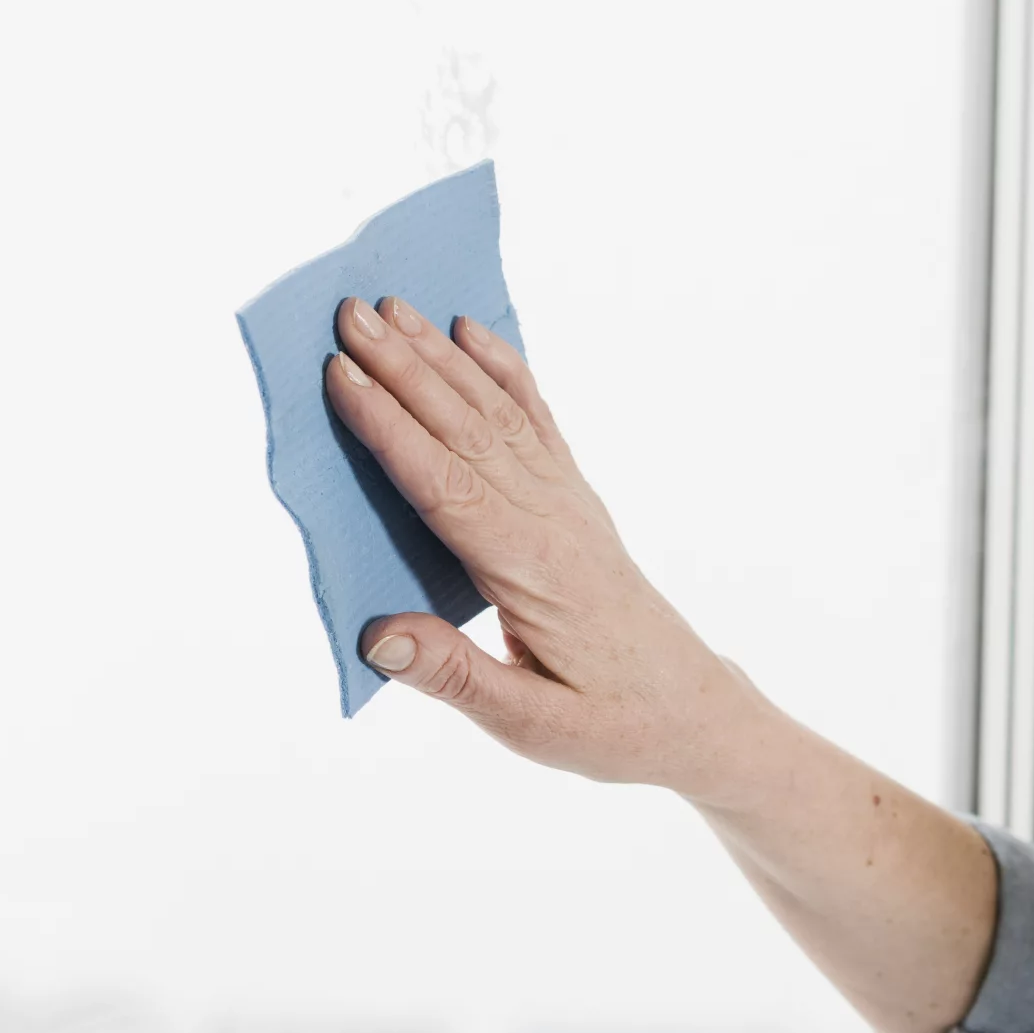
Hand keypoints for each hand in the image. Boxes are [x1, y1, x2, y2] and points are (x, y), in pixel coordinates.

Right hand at [323, 295, 753, 795]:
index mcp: (532, 573)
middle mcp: (552, 522)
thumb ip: (454, 677)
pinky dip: (505, 372)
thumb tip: (377, 635)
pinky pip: (537, 423)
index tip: (341, 376)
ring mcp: (568, 504)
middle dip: (404, 369)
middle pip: (467, 431)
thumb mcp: (530, 724)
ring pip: (497, 416)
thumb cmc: (610, 724)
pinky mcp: (575, 502)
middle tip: (346, 313)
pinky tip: (475, 335)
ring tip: (392, 308)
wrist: (692, 710)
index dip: (391, 429)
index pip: (448, 487)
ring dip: (442, 359)